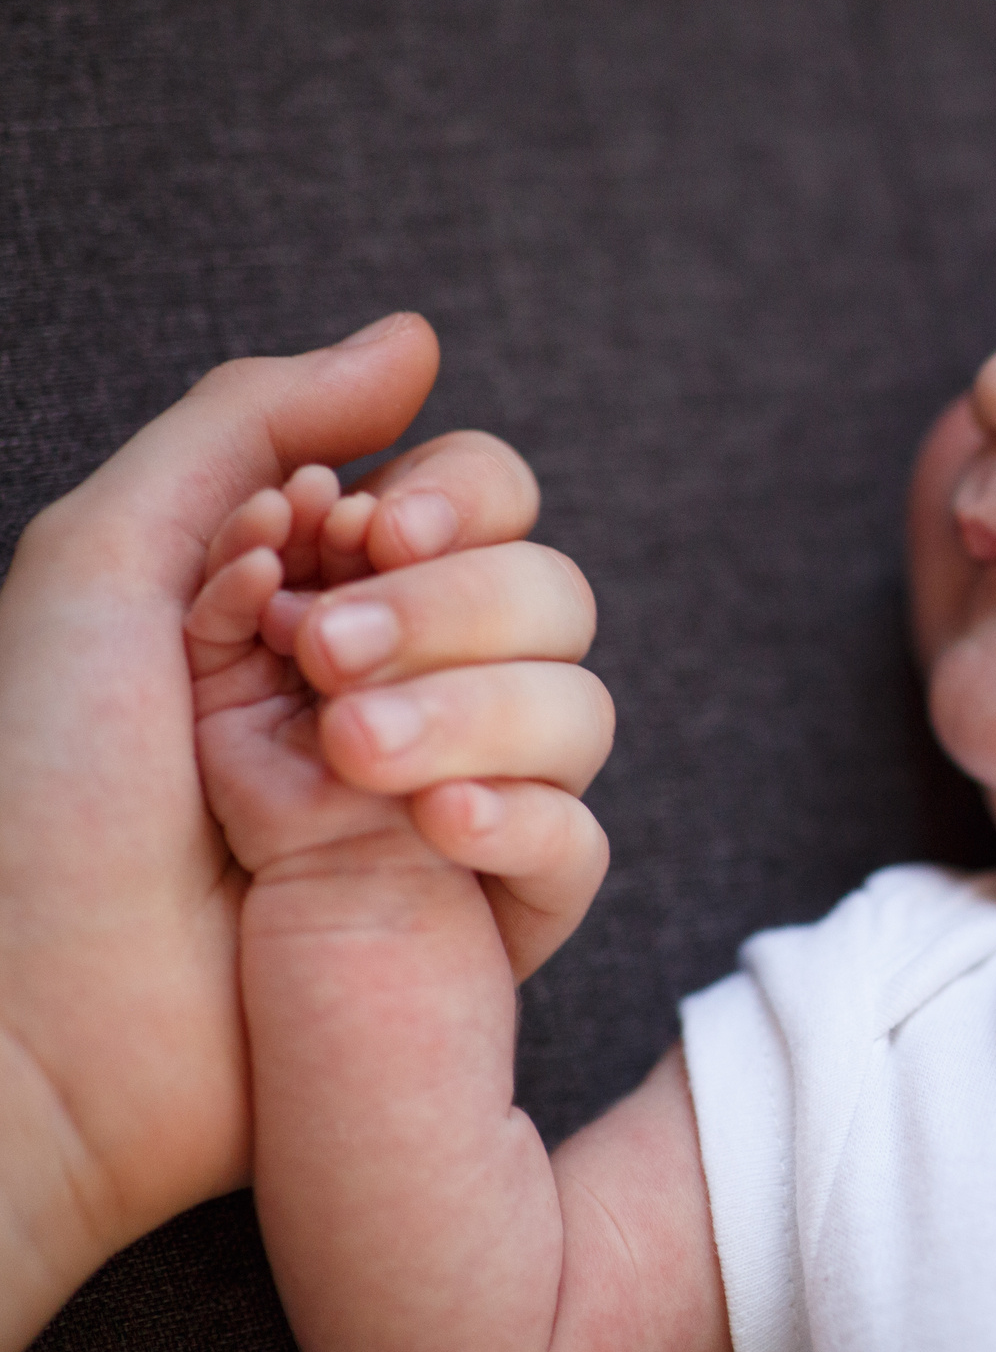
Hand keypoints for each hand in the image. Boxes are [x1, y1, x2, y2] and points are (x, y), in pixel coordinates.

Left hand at [0, 315, 577, 1351]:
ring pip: (585, 708)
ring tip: (345, 763)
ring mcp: (457, 806)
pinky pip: (583, 845)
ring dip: (471, 712)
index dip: (458, 499)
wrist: (39, 1012)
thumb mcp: (106, 557)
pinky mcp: (486, 920)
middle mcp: (411, 691)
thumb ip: (253, 419)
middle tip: (318, 662)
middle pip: (555, 590)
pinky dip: (523, 818)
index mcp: (331, 599)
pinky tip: (431, 827)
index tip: (366, 531)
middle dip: (448, 611)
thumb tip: (415, 339)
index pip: (489, 500)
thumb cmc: (41, 790)